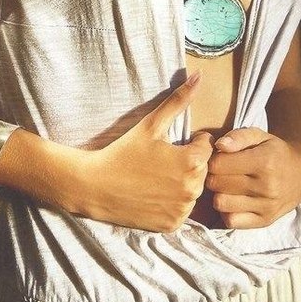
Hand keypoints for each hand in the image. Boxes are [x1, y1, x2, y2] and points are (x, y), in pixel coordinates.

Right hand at [75, 72, 214, 231]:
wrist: (94, 186)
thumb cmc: (123, 151)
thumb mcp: (151, 124)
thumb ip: (179, 100)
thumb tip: (199, 75)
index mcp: (193, 162)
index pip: (206, 147)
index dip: (188, 143)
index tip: (167, 146)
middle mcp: (193, 189)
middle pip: (202, 170)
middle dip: (187, 164)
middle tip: (159, 162)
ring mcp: (182, 210)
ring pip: (193, 191)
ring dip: (181, 184)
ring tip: (155, 178)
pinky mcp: (172, 225)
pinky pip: (181, 210)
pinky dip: (172, 203)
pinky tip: (152, 195)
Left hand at [205, 127, 300, 228]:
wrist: (300, 174)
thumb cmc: (274, 151)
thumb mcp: (259, 135)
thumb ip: (238, 136)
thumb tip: (219, 145)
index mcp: (264, 161)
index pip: (218, 164)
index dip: (213, 159)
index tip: (219, 158)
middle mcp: (267, 186)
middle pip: (217, 184)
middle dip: (213, 175)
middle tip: (221, 171)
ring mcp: (266, 206)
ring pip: (221, 203)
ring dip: (218, 193)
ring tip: (227, 185)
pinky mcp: (265, 221)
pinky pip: (231, 221)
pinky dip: (227, 211)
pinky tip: (234, 199)